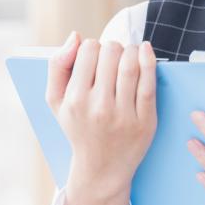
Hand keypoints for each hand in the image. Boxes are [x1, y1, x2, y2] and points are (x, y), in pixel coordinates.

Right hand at [45, 31, 158, 204]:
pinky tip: (145, 51)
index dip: (93, 47)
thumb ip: (57, 66)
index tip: (95, 57)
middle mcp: (99, 107)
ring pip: (131, 63)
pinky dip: (149, 60)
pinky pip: (149, 83)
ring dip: (131, 50)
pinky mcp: (145, 121)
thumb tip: (76, 36)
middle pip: (111, 52)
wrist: (101, 168)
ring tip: (128, 54)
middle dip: (113, 47)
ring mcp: (124, 115)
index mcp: (75, 99)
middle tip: (112, 57)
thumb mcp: (56, 101)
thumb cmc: (78, 128)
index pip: (89, 50)